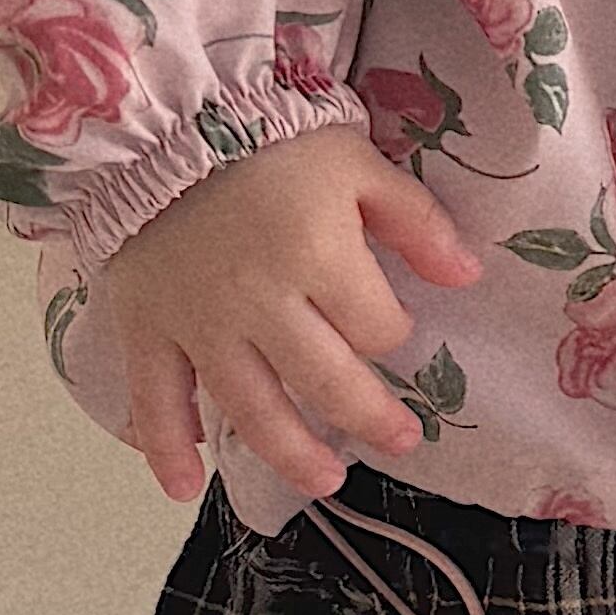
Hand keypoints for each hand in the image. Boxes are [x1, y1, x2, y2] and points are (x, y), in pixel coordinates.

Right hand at [87, 123, 486, 506]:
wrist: (162, 125)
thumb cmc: (271, 142)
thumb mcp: (358, 164)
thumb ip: (415, 222)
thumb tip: (468, 277)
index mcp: (318, 258)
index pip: (376, 327)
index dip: (394, 332)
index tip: (392, 326)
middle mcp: (259, 304)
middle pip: (324, 381)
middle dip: (369, 418)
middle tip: (400, 442)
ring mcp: (199, 325)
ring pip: (249, 407)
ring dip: (289, 454)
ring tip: (326, 483)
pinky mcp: (147, 330)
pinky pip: (155, 400)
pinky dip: (167, 449)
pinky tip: (187, 489)